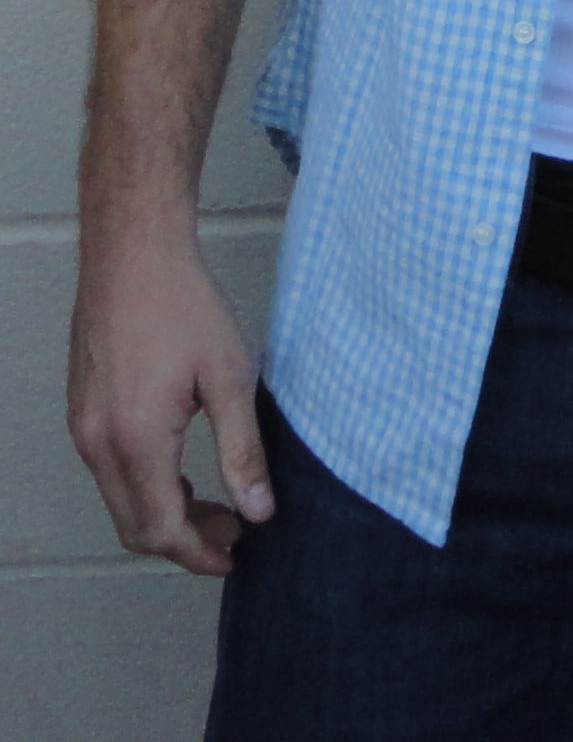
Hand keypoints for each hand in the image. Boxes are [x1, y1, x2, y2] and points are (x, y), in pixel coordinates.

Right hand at [68, 234, 273, 576]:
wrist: (133, 250)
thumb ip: (242, 451)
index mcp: (135, 442)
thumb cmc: (183, 303)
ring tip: (215, 500)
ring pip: (120, 500)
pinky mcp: (82, 410)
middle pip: (135, 525)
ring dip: (164, 511)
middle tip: (233, 529)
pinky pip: (109, 470)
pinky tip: (181, 467)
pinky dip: (145, 484)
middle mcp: (98, 444)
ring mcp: (84, 428)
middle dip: (183, 539)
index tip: (235, 555)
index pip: (161, 529)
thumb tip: (259, 512)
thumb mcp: (228, 376)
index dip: (198, 553)